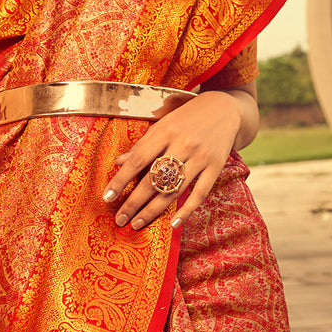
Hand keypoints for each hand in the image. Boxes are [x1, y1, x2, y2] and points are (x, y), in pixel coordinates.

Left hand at [101, 87, 255, 230]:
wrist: (225, 108)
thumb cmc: (187, 117)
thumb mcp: (162, 124)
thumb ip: (141, 145)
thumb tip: (118, 162)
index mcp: (166, 131)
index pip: (138, 160)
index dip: (121, 179)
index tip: (106, 197)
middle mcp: (183, 145)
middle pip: (154, 179)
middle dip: (134, 202)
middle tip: (120, 219)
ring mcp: (201, 157)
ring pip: (174, 190)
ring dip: (153, 210)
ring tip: (137, 224)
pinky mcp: (216, 167)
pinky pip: (200, 194)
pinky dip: (187, 211)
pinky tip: (173, 224)